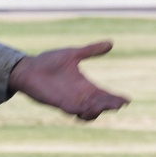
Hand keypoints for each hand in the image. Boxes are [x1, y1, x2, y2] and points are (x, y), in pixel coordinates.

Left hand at [8, 42, 128, 120]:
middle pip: (101, 105)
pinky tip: (92, 108)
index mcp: (84, 85)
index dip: (115, 98)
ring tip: (106, 105)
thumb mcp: (74, 54)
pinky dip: (86, 112)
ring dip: (99, 110)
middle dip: (110, 105)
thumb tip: (111, 43)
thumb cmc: (48, 61)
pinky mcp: (61, 104)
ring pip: (91, 112)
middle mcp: (80, 96)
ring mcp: (71, 101)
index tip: (127, 100)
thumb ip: (91, 50)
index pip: (104, 94)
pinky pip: (77, 113)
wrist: (28, 68)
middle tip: (119, 103)